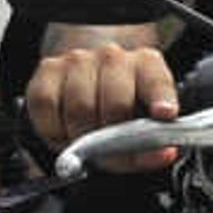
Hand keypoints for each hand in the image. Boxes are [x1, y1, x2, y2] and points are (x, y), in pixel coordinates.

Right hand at [25, 38, 180, 169]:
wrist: (87, 82)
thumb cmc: (119, 109)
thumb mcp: (143, 124)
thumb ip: (153, 141)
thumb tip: (161, 154)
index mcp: (146, 65)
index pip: (156, 81)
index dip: (161, 98)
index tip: (165, 114)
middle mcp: (113, 57)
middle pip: (115, 102)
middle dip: (113, 139)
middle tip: (111, 155)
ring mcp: (78, 60)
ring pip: (79, 106)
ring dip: (83, 137)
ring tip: (87, 144)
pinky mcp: (48, 70)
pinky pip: (47, 105)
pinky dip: (54, 129)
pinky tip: (65, 132)